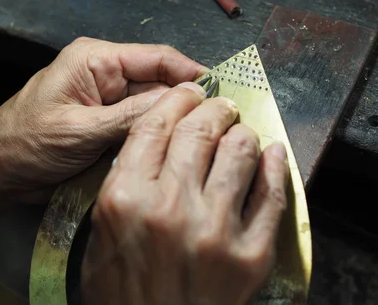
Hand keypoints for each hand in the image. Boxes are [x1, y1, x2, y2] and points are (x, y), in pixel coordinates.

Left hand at [0, 37, 205, 192]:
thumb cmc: (24, 145)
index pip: (157, 57)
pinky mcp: (111, 124)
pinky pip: (144, 125)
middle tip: (219, 125)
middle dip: (187, 101)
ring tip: (204, 140)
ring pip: (156, 106)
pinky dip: (158, 137)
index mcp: (96, 59)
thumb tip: (185, 100)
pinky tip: (177, 150)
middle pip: (161, 82)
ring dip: (174, 122)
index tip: (224, 92)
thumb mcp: (80, 130)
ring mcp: (111, 101)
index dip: (192, 72)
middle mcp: (108, 74)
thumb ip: (132, 116)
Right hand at [81, 83, 289, 304]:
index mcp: (126, 198)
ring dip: (242, 133)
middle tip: (220, 106)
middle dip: (214, 107)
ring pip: (240, 151)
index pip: (156, 124)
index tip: (189, 92)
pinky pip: (272, 195)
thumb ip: (125, 182)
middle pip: (200, 129)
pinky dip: (275, 166)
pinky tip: (272, 154)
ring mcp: (215, 231)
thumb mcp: (102, 234)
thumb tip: (160, 140)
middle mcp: (171, 208)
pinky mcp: (251, 255)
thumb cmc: (123, 294)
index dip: (177, 99)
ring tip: (240, 133)